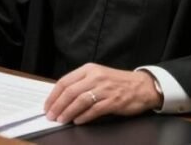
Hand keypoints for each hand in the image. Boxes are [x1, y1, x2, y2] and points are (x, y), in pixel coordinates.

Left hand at [44, 63, 162, 123]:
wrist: (143, 86)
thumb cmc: (118, 82)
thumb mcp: (98, 76)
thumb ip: (81, 83)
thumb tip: (61, 98)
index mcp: (89, 69)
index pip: (65, 81)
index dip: (53, 95)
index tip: (47, 106)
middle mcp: (96, 77)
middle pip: (70, 92)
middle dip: (57, 105)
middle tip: (51, 115)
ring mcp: (105, 89)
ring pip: (80, 101)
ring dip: (68, 112)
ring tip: (62, 120)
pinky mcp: (113, 101)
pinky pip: (94, 110)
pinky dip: (83, 116)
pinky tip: (78, 121)